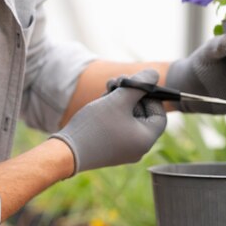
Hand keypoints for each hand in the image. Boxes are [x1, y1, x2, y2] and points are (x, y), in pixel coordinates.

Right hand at [51, 69, 166, 172]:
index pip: (159, 115)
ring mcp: (124, 151)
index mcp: (146, 140)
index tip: (135, 86)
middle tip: (118, 81)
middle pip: (143, 115)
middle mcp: (138, 149)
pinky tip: (101, 103)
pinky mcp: (110, 150)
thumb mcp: (119, 99)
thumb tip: (154, 74)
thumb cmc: (95, 126)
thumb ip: (139, 85)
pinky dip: (113, 113)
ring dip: (120, 101)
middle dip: (131, 95)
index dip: (150, 97)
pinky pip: (119, 127)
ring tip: (107, 89)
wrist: (66, 152)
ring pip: (129, 119)